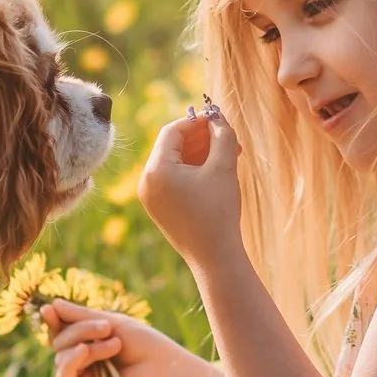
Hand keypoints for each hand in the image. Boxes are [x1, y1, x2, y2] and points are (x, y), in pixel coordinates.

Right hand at [43, 299, 199, 376]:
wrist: (167, 371)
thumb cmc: (146, 346)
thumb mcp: (112, 323)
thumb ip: (80, 317)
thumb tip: (51, 305)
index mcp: (88, 345)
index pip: (62, 332)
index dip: (53, 321)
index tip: (49, 308)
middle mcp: (83, 365)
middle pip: (59, 342)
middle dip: (80, 330)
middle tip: (108, 328)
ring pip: (61, 358)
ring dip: (86, 344)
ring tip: (115, 343)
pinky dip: (72, 362)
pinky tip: (85, 351)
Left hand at [137, 107, 245, 268]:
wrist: (215, 258)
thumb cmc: (219, 211)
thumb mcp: (224, 167)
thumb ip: (222, 135)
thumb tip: (218, 117)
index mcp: (156, 170)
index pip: (172, 132)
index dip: (196, 122)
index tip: (218, 120)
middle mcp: (146, 183)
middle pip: (172, 147)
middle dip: (201, 139)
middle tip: (226, 136)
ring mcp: (151, 198)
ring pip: (175, 164)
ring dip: (200, 155)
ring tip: (229, 154)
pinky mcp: (160, 209)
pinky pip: (174, 181)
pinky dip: (194, 172)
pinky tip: (217, 171)